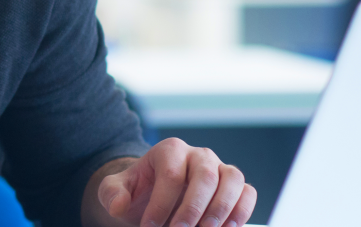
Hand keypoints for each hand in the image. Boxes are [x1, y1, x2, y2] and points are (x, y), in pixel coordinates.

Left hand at [98, 138, 255, 226]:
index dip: (161, 204)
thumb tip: (119, 205)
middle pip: (205, 175)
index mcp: (169, 150)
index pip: (171, 175)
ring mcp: (220, 168)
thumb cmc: (136, 192)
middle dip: (193, 209)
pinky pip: (248, 193)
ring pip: (233, 179)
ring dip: (222, 210)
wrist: (153, 197)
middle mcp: (199, 155)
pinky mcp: (235, 186)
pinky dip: (242, 211)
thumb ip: (111, 193)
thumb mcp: (114, 190)